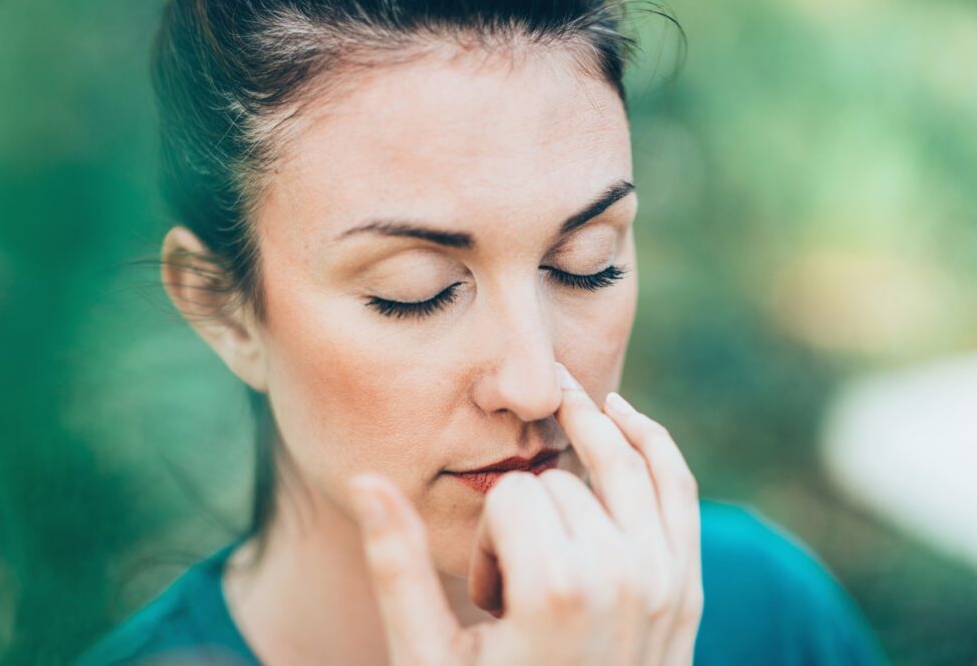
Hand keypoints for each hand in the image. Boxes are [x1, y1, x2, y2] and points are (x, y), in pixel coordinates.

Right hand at [347, 362, 702, 665]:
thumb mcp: (429, 657)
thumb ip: (398, 567)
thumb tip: (367, 479)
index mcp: (557, 591)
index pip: (510, 498)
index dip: (486, 540)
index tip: (489, 600)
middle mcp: (621, 576)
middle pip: (558, 483)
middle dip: (527, 521)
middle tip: (517, 589)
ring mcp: (664, 580)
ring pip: (622, 461)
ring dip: (586, 436)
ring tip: (558, 412)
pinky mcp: (687, 586)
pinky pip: (678, 486)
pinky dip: (652, 440)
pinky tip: (622, 414)